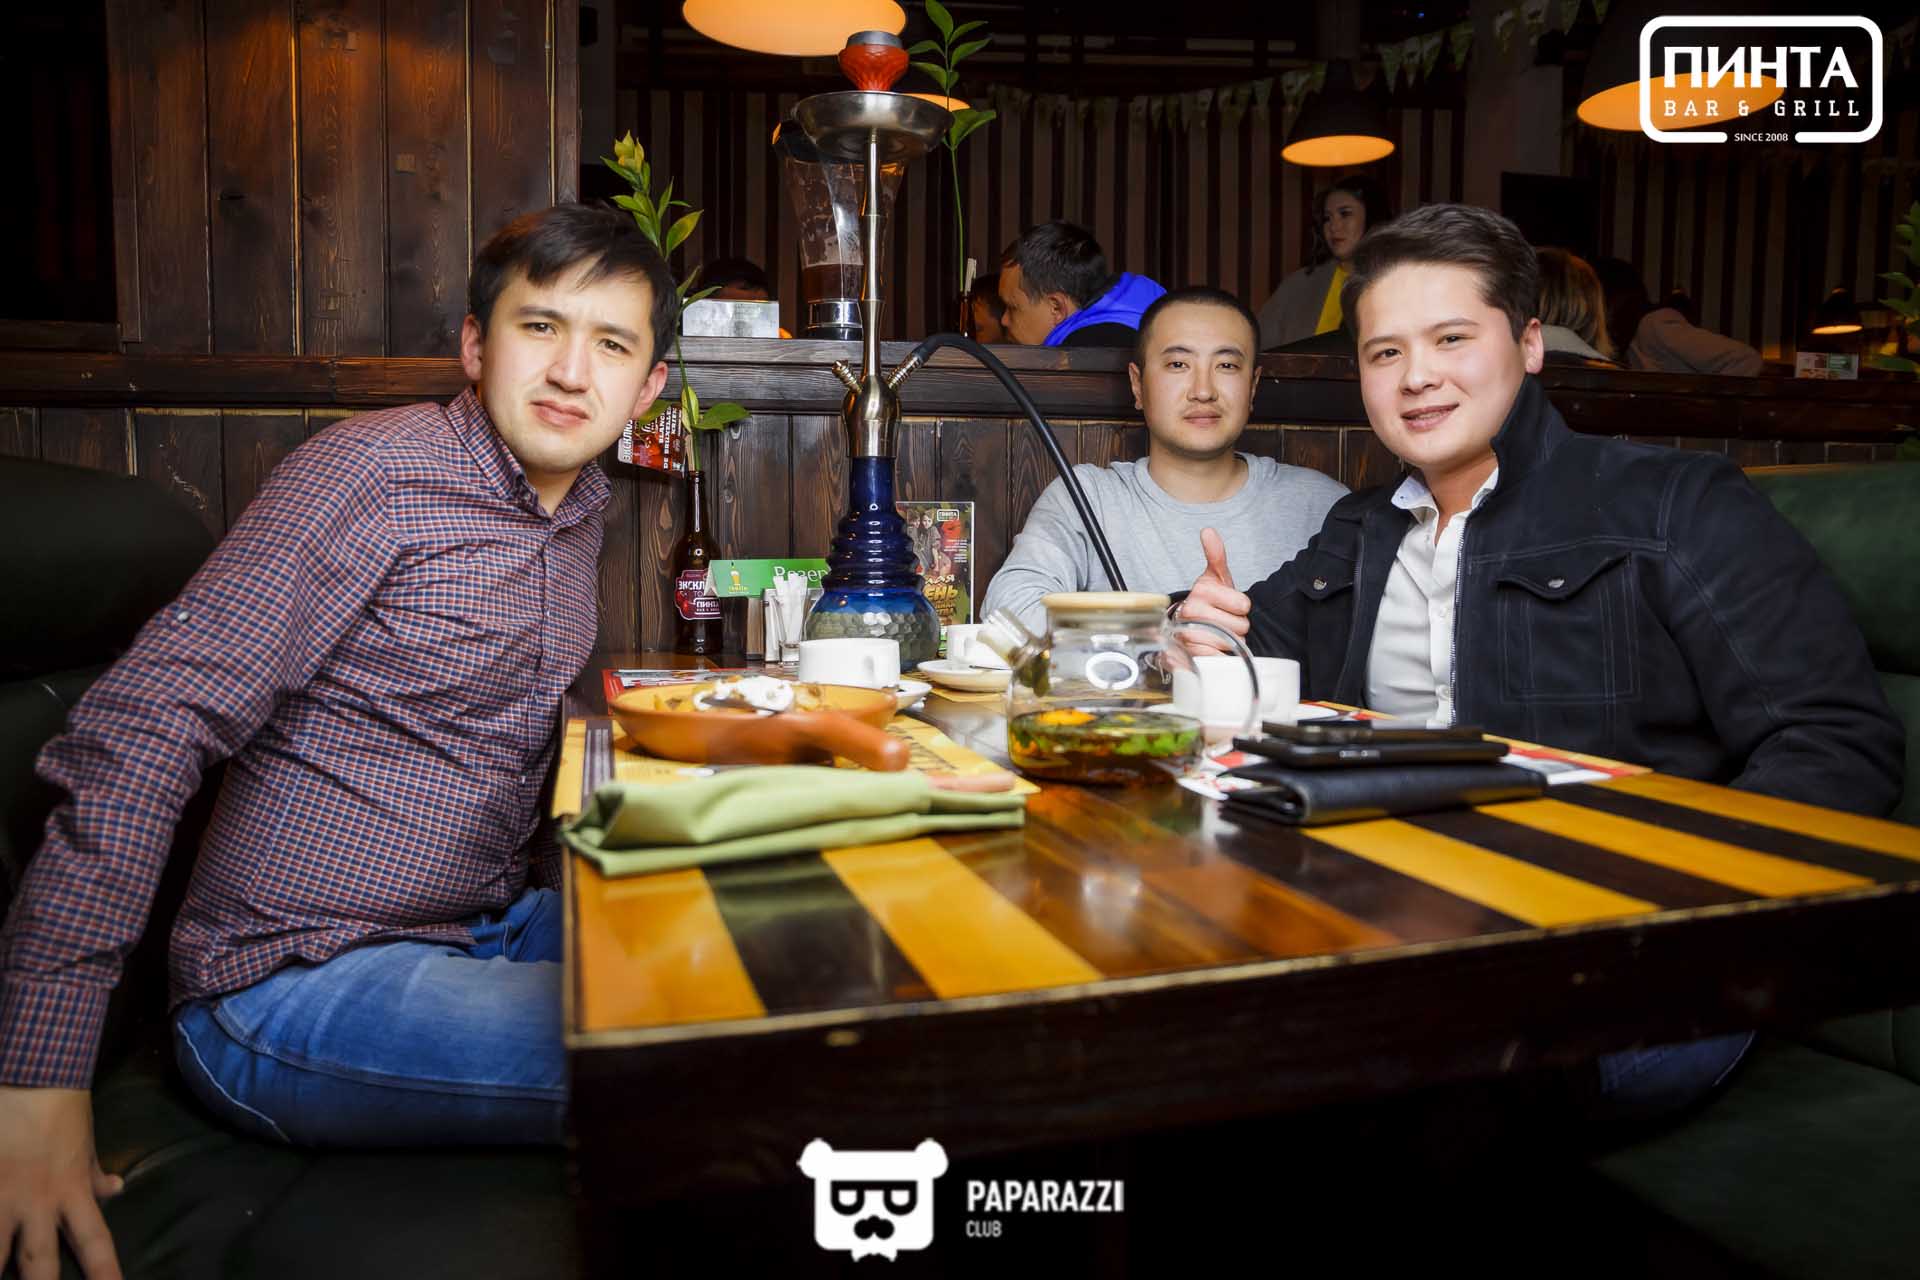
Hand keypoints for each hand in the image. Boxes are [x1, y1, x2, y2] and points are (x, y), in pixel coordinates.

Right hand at [0, 1087, 122, 1279]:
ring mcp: (0, 1196)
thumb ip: (94, 1174)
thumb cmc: (60, 1108)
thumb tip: (116, 1189)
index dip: (104, 1274)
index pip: (94, 1243)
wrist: (31, 1075)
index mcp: (71, 1192)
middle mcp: (36, 1203)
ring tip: (1, 1276)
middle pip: (38, 1263)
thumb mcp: (85, 1144)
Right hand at [1176, 528, 1251, 656]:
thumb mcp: (1217, 577)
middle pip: (1240, 626)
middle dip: (1237, 626)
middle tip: (1224, 621)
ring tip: (1218, 635)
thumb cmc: (1210, 601)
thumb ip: (1216, 554)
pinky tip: (1213, 649)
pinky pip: (1217, 658)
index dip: (1241, 607)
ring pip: (1231, 643)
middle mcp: (1191, 611)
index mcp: (1201, 590)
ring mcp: (1187, 634)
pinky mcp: (1189, 655)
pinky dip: (1220, 657)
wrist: (1190, 625)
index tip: (1229, 605)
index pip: (1243, 604)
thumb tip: (1208, 532)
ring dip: (1230, 643)